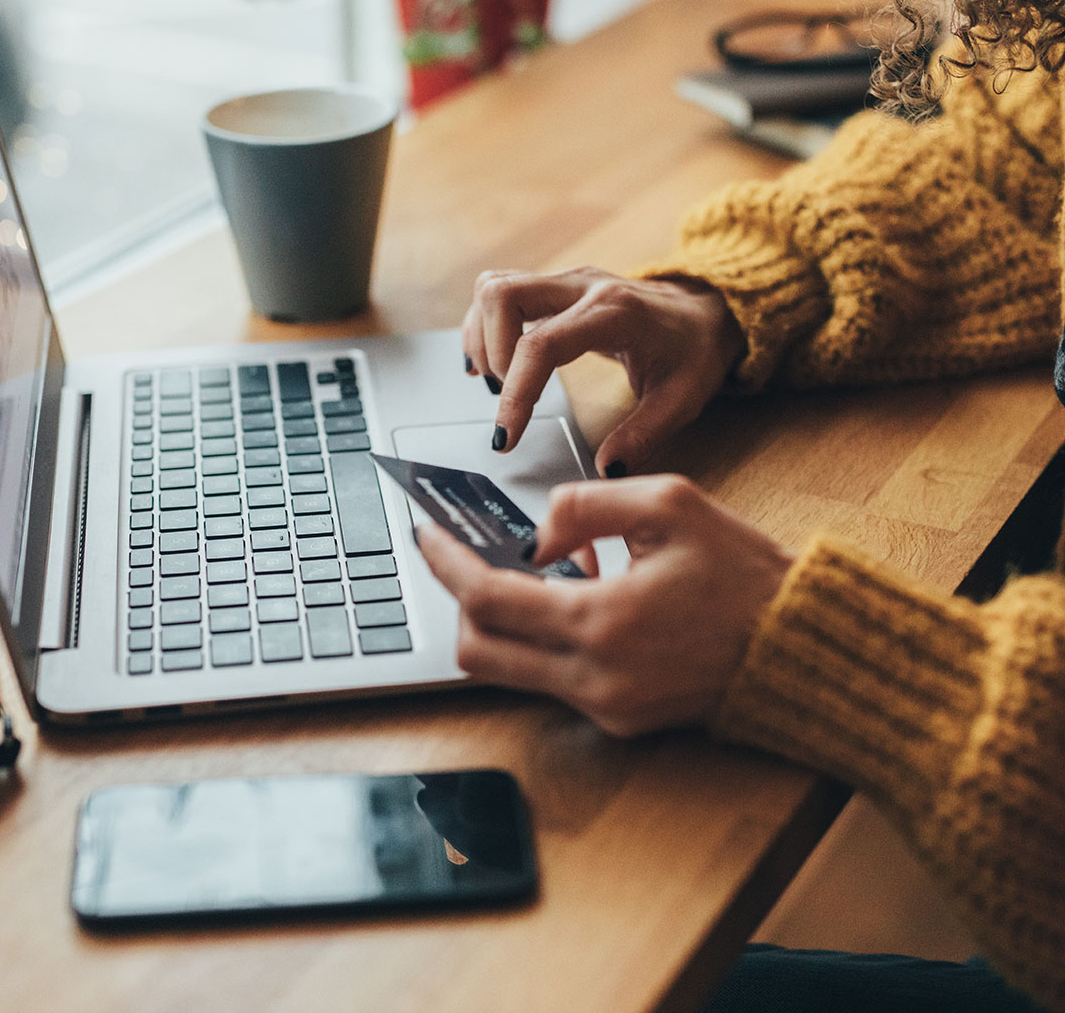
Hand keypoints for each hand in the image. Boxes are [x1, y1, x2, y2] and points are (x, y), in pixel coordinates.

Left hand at [416, 475, 792, 736]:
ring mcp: (605, 708)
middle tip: (469, 557)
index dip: (446, 563)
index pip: (487, 599)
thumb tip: (535, 536)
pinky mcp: (620, 721)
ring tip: (544, 571)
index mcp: (602, 622)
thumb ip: (585, 505)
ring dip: (506, 621)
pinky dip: (546, 640)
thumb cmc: (744, 574)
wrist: (799, 647)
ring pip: (509, 671)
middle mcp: (594, 678)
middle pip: (478, 651)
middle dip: (461, 600)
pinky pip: (552, 680)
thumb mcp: (670, 504)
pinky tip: (581, 601)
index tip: (425, 535)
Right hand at [462, 267, 744, 475]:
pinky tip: (493, 363)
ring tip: (498, 382)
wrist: (707, 311)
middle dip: (490, 352)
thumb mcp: (683, 400)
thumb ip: (644, 436)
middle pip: (503, 295)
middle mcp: (583, 286)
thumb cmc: (694, 351)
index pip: (541, 345)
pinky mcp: (555, 287)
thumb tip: (606, 469)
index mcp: (614, 313)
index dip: (516, 393)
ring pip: (495, 287)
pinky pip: (501, 292)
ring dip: (482, 337)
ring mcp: (566, 281)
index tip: (506, 436)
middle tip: (505, 397)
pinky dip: (485, 326)